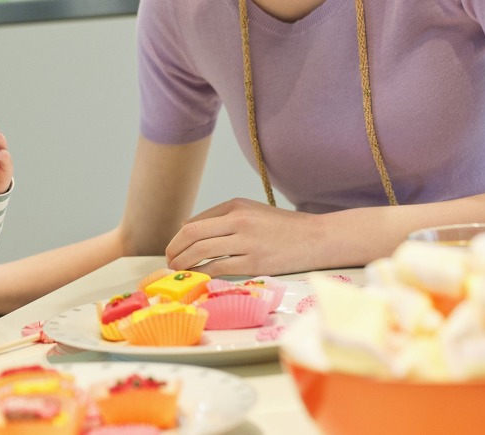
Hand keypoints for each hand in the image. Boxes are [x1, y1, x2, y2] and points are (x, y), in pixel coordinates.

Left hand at [165, 197, 322, 276]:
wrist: (316, 238)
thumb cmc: (281, 227)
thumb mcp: (251, 212)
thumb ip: (220, 217)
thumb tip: (186, 228)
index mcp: (235, 207)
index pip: (194, 222)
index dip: (177, 239)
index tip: (172, 250)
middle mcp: (239, 220)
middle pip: (192, 235)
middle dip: (174, 250)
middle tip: (168, 262)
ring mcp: (247, 242)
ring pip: (202, 251)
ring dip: (184, 263)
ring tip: (178, 271)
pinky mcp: (255, 263)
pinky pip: (220, 268)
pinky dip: (203, 273)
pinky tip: (198, 278)